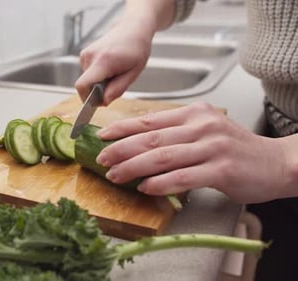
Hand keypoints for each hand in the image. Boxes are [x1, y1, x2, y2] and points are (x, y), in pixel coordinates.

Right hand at [75, 17, 153, 105]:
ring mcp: (85, 54)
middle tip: (115, 84)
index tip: (100, 102)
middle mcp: (90, 56)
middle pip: (85, 85)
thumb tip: (103, 102)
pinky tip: (109, 68)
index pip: (82, 85)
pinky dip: (97, 76)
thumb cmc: (136, 49)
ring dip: (98, 83)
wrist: (132, 28)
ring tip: (114, 73)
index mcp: (103, 61)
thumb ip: (117, 89)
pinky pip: (87, 73)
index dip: (87, 99)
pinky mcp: (84, 54)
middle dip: (98, 91)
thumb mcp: (133, 73)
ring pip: (86, 80)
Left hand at [95, 102, 297, 203]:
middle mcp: (202, 126)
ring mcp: (212, 147)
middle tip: (101, 158)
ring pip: (163, 157)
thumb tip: (138, 140)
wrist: (275, 163)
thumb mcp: (205, 130)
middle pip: (152, 138)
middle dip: (121, 149)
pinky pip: (183, 177)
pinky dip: (161, 183)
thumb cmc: (235, 149)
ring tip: (115, 175)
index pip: (150, 120)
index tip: (102, 135)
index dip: (123, 128)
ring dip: (134, 167)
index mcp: (194, 113)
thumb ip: (175, 132)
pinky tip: (145, 188)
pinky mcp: (221, 169)